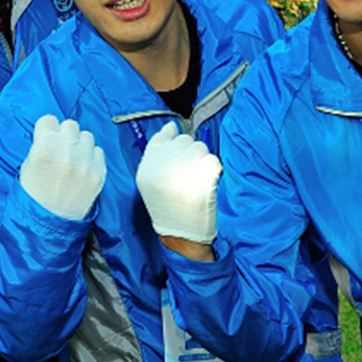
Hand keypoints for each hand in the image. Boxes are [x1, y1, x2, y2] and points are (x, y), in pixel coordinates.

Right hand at [18, 115, 105, 220]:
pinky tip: (83, 168)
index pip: (49, 120)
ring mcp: (85, 162)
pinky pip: (98, 151)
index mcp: (43, 148)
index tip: (48, 137)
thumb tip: (53, 133)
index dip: (47, 130)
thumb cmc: (35, 194)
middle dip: (65, 136)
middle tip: (61, 149)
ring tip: (73, 159)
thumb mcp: (27, 165)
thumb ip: (41, 144)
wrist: (50, 221)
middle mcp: (66, 151)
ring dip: (80, 145)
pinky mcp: (99, 172)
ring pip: (87, 136)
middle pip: (70, 125)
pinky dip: (91, 157)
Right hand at [135, 121, 219, 243]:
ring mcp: (185, 168)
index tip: (178, 152)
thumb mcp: (149, 182)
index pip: (163, 137)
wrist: (182, 235)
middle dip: (189, 154)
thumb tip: (171, 126)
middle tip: (188, 176)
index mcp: (148, 165)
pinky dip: (213, 172)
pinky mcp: (204, 175)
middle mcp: (164, 164)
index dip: (173, 142)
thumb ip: (157, 153)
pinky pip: (213, 160)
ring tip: (196, 182)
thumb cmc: (166, 207)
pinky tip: (206, 186)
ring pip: (201, 148)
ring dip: (202, 162)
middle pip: (184, 141)